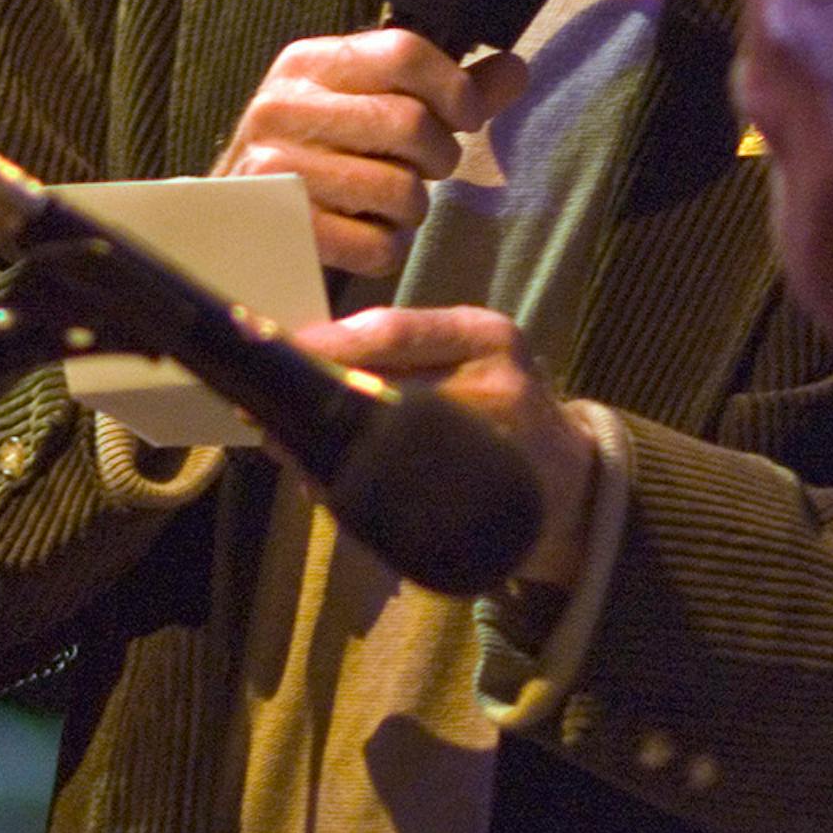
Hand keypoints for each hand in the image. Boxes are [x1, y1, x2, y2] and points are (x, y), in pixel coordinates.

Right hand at [215, 31, 527, 278]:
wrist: (236, 227)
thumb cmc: (322, 159)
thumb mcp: (369, 109)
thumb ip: (446, 92)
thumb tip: (515, 70)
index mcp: (308, 63)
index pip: (404, 52)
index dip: (454, 89)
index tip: (465, 120)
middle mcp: (283, 107)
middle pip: (410, 122)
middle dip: (439, 157)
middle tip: (425, 172)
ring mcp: (276, 171)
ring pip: (400, 189)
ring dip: (412, 210)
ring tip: (389, 206)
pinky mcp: (282, 232)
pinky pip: (376, 246)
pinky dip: (386, 250)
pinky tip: (366, 237)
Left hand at [296, 306, 598, 588]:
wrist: (573, 481)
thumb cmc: (500, 407)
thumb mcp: (470, 357)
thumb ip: (406, 352)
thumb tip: (303, 357)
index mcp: (486, 336)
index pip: (392, 331)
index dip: (326, 344)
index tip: (275, 354)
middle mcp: (498, 383)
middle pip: (384, 388)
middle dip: (316, 403)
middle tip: (260, 412)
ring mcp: (497, 446)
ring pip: (387, 446)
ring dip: (326, 454)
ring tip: (289, 453)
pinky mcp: (488, 501)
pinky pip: (406, 496)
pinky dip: (358, 496)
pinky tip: (330, 491)